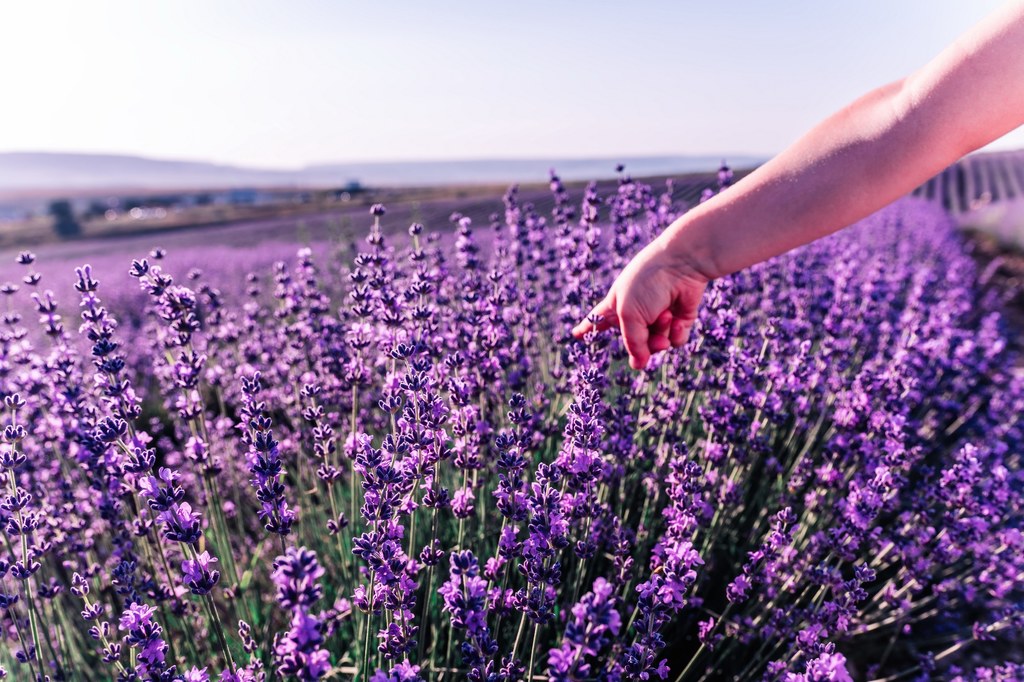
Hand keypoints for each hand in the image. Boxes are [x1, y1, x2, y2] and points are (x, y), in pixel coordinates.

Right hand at [571, 235, 710, 369]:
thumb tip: (639, 365)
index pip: (598, 320)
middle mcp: (636, 313)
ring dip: (661, 335)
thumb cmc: (648, 283)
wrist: (682, 265)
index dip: (587, 328)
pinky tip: (677, 320)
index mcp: (616, 306)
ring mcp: (658, 317)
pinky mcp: (679, 320)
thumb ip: (632, 343)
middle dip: (643, 344)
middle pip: (634, 344)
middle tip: (652, 339)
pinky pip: (675, 341)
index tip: (576, 334)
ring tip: (666, 315)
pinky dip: (676, 334)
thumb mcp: (630, 315)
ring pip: (656, 345)